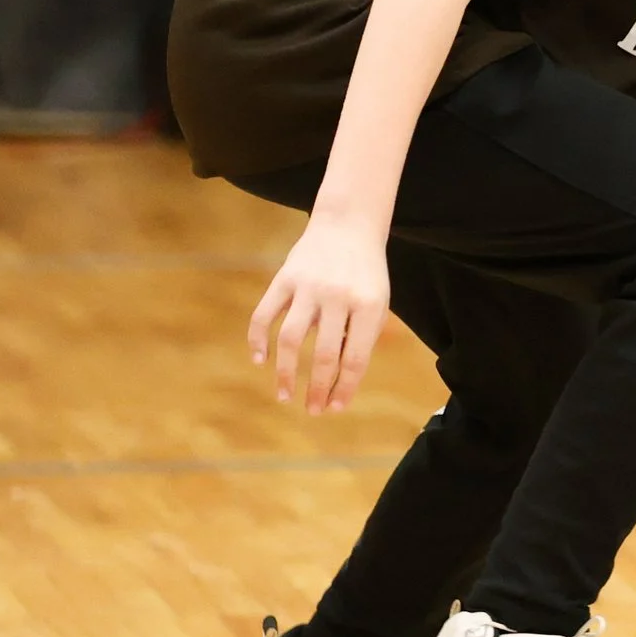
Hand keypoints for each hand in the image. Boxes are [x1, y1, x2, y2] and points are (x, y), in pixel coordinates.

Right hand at [248, 212, 390, 414]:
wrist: (348, 225)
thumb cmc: (366, 273)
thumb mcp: (377, 302)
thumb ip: (363, 337)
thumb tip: (341, 381)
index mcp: (369, 305)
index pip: (356, 358)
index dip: (345, 388)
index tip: (336, 409)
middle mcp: (339, 297)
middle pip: (325, 354)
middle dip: (317, 388)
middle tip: (313, 411)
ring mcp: (309, 287)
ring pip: (291, 339)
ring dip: (286, 372)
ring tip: (285, 395)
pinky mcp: (284, 278)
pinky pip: (264, 314)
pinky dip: (258, 339)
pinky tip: (259, 361)